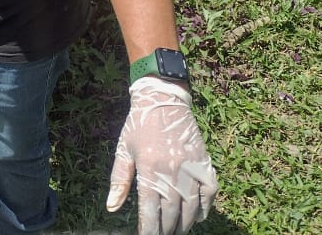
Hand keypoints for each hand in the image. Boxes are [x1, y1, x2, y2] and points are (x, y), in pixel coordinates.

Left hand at [107, 77, 217, 233]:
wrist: (163, 100)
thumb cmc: (139, 126)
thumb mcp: (124, 150)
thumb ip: (119, 180)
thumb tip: (111, 208)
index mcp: (149, 169)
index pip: (150, 211)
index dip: (149, 230)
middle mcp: (172, 171)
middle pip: (171, 214)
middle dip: (165, 230)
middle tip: (161, 234)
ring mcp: (191, 168)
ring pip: (191, 208)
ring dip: (184, 224)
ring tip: (176, 230)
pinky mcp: (205, 163)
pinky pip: (210, 194)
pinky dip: (205, 209)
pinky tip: (197, 217)